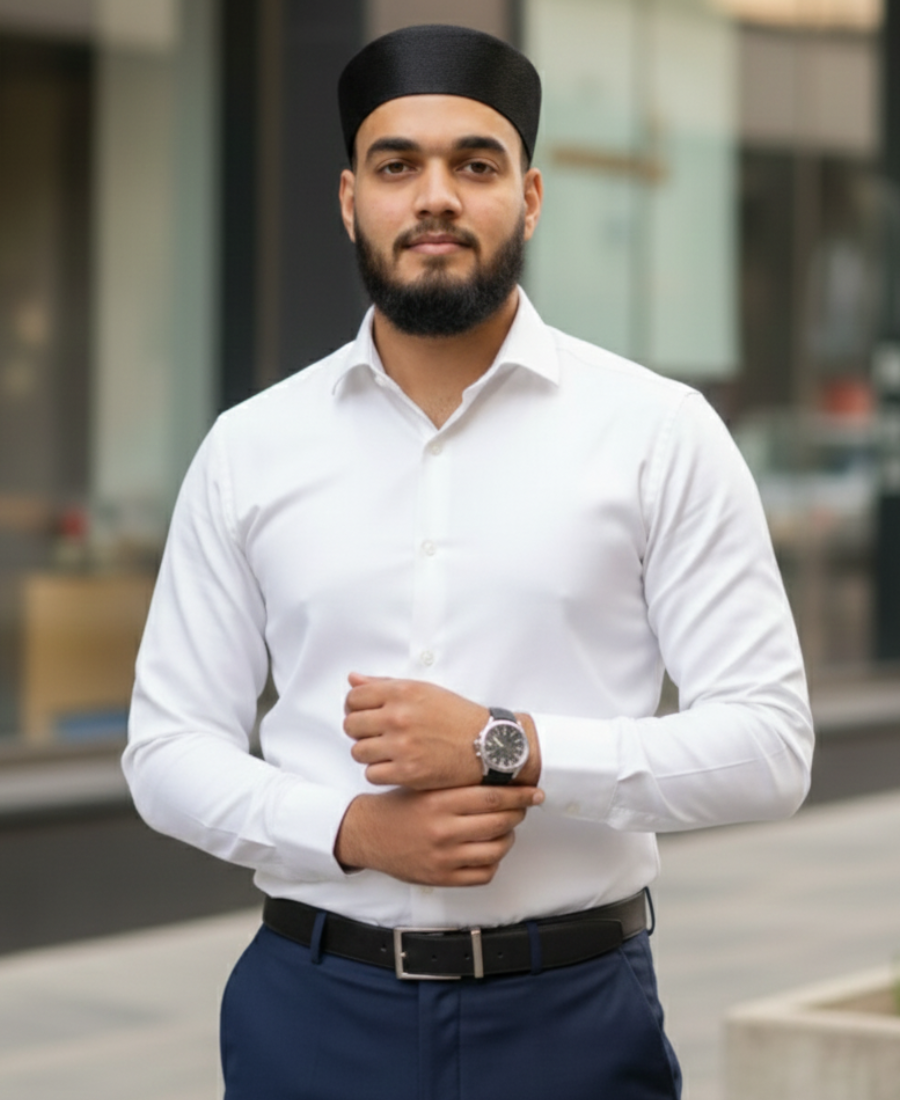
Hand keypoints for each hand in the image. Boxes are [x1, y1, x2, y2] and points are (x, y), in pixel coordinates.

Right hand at [334, 784, 543, 886]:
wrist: (368, 834)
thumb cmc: (399, 806)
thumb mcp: (425, 784)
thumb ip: (458, 782)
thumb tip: (500, 777)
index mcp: (440, 801)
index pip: (492, 796)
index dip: (519, 794)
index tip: (533, 792)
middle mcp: (443, 829)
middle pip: (499, 821)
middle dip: (518, 813)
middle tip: (522, 806)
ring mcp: (444, 857)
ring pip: (497, 849)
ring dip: (508, 837)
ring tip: (504, 828)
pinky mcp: (443, 878)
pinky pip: (484, 873)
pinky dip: (493, 861)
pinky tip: (488, 849)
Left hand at [343, 674, 486, 788]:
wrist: (488, 743)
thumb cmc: (456, 716)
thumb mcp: (422, 690)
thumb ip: (384, 684)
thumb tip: (353, 680)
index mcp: (402, 693)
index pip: (354, 698)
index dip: (355, 707)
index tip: (366, 714)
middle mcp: (399, 717)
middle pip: (351, 725)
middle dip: (360, 731)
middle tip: (377, 734)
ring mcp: (402, 746)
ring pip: (358, 752)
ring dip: (369, 753)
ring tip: (387, 751)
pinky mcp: (408, 772)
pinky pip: (371, 774)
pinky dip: (380, 772)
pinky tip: (396, 765)